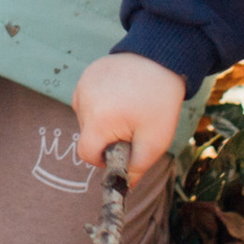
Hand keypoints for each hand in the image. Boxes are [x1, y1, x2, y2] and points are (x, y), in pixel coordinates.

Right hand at [72, 52, 187, 175]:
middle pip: (88, 134)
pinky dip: (101, 101)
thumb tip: (124, 185)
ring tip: (128, 106)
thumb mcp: (154, 141)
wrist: (161, 58)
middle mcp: (83, 101)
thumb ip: (136, 168)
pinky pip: (88, 98)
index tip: (122, 149)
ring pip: (87, 116)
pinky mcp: (87, 73)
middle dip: (107, 136)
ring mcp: (83, 84)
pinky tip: (121, 93)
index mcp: (97, 120)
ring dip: (103, 119)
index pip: (86, 154)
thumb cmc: (159, 102)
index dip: (103, 159)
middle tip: (132, 124)